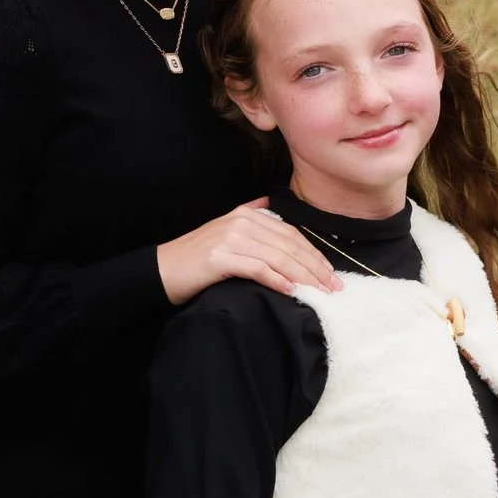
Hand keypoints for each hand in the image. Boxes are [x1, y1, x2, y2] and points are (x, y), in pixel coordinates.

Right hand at [155, 200, 340, 304]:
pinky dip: (277, 280)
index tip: (331, 274)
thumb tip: (269, 204)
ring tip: (319, 293)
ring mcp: (229, 238)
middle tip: (334, 288)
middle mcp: (240, 222)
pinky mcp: (220, 257)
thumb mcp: (224, 230)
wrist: (163, 270)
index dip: (314, 254)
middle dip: (315, 268)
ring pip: (278, 257)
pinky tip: (291, 291)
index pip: (291, 234)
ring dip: (303, 277)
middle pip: (289, 245)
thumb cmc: (196, 257)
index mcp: (245, 214)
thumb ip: (248, 216)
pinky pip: (257, 268)